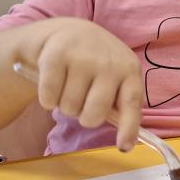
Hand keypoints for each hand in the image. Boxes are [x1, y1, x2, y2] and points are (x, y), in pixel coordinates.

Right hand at [30, 18, 142, 150]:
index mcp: (129, 70)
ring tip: (70, 87)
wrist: (70, 31)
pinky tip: (54, 83)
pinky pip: (48, 99)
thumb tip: (127, 141)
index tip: (124, 147)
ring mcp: (83, 58)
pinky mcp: (55, 56)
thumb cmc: (98, 62)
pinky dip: (47, 99)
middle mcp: (109, 63)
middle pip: (93, 114)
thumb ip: (120, 101)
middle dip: (85, 117)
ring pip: (68, 109)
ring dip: (65, 105)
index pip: (131, 102)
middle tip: (83, 103)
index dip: (128, 127)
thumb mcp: (117, 75)